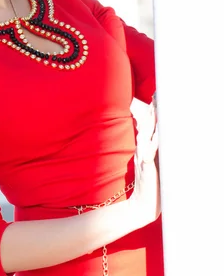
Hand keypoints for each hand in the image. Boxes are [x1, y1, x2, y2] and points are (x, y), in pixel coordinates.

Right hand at [129, 103, 160, 227]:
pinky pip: (149, 153)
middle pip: (147, 125)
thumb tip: (157, 132)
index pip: (147, 123)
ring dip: (151, 121)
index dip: (151, 109)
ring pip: (147, 135)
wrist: (143, 205)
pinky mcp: (146, 167)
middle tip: (156, 95)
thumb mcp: (148, 160)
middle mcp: (143, 148)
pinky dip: (152, 144)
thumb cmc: (149, 182)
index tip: (156, 95)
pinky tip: (157, 135)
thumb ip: (151, 146)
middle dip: (152, 110)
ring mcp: (144, 156)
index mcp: (145, 145)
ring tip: (155, 108)